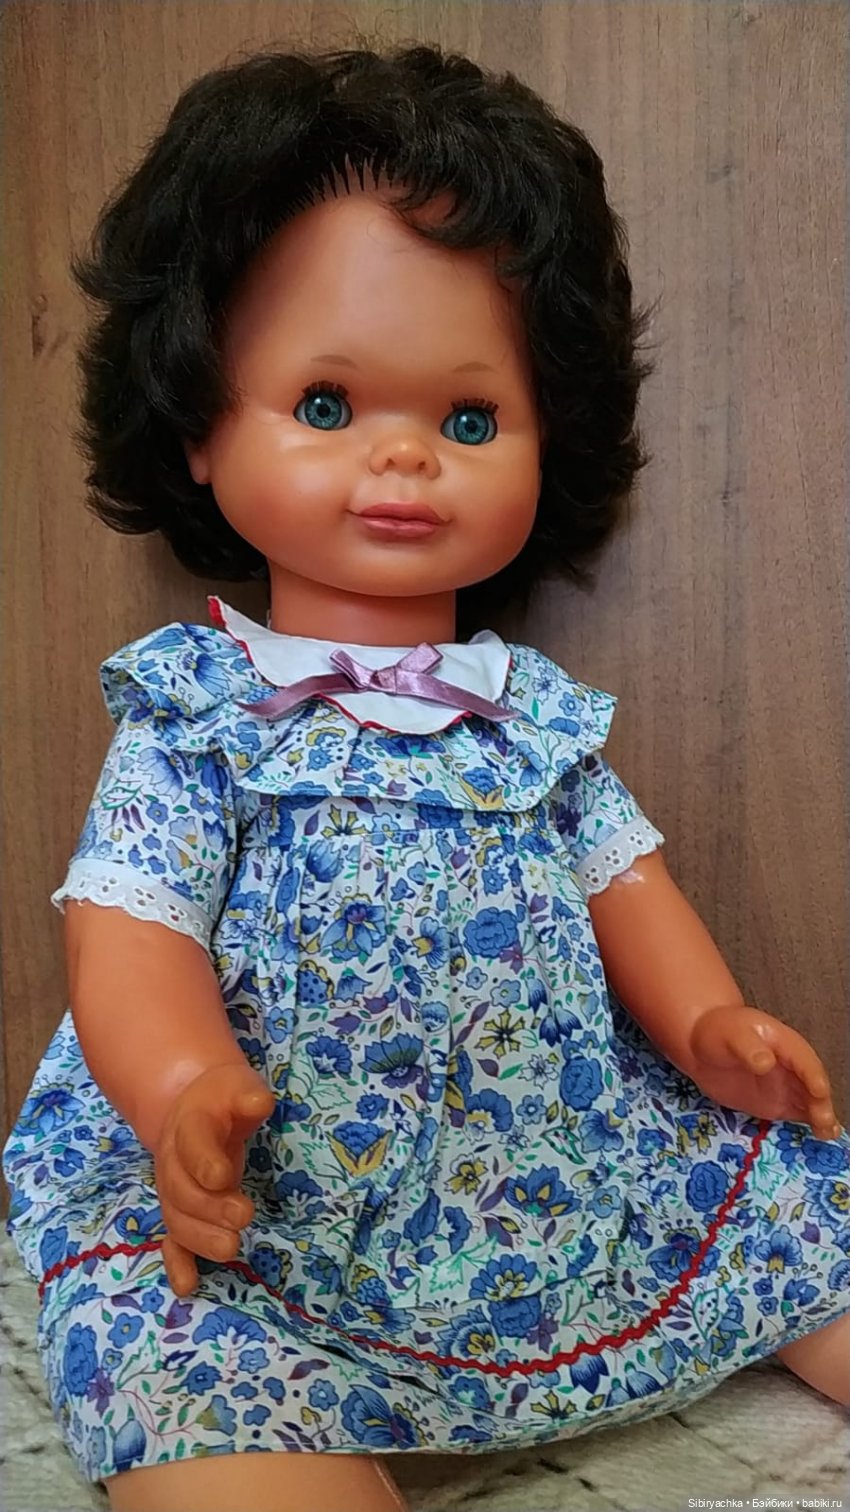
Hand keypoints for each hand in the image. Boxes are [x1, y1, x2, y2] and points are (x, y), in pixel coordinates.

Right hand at [154, 1062, 274, 1296]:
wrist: (195, 1108)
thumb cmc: (224, 1100)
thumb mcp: (237, 1086)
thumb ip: (247, 1095)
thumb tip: (259, 1103)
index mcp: (188, 1125)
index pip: (191, 1143)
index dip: (203, 1161)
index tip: (223, 1177)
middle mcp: (173, 1162)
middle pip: (181, 1190)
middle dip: (210, 1207)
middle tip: (244, 1216)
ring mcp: (173, 1191)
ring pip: (177, 1220)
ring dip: (200, 1238)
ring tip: (231, 1249)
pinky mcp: (181, 1213)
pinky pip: (172, 1241)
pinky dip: (177, 1264)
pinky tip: (188, 1287)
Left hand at [688, 1004, 841, 1140]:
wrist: (701, 1045)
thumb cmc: (719, 1032)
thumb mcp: (732, 1035)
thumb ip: (749, 1048)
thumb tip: (766, 1063)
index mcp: (785, 1043)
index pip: (804, 1061)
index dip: (812, 1075)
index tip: (819, 1091)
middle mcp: (792, 1067)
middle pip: (812, 1085)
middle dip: (820, 1102)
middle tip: (824, 1120)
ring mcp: (786, 1086)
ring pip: (810, 1102)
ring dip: (821, 1117)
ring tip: (828, 1133)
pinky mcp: (777, 1104)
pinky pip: (797, 1114)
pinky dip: (810, 1124)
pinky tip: (821, 1135)